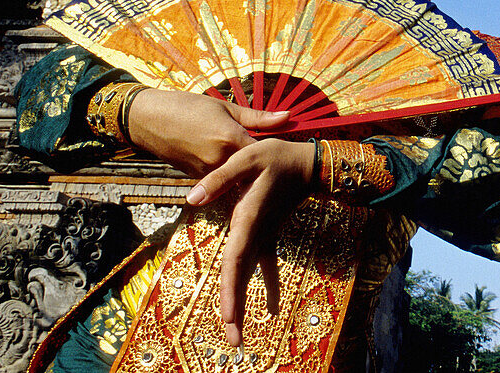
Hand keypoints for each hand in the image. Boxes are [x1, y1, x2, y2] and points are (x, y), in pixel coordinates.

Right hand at [126, 89, 289, 177]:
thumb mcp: (225, 107)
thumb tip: (288, 117)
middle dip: (261, 164)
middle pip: (251, 168)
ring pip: (235, 176)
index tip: (283, 149)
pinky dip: (228, 173)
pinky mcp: (196, 177)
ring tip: (254, 164)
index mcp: (230, 138)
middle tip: (273, 160)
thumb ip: (258, 117)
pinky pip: (220, 178)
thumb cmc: (187, 107)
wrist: (147, 120)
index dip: (274, 151)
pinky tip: (231, 165)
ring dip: (244, 171)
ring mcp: (206, 171)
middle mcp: (219, 159)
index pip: (262, 152)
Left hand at [186, 138, 315, 346]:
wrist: (307, 163)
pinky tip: (273, 308)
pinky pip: (265, 265)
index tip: (227, 316)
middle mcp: (256, 234)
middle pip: (241, 276)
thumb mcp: (247, 158)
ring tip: (238, 335)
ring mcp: (263, 236)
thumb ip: (220, 178)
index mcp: (248, 219)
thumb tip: (192, 199)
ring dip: (244, 303)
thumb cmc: (276, 157)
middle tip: (234, 342)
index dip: (230, 289)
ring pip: (249, 275)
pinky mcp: (267, 234)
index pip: (235, 260)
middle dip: (236, 309)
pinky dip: (268, 285)